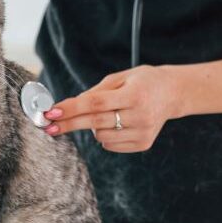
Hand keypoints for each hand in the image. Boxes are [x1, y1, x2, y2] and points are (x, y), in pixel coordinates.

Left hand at [43, 65, 180, 152]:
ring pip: (100, 136)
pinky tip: (118, 123)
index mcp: (134, 95)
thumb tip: (68, 107)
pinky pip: (110, 145)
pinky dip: (105, 135)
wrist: (173, 93)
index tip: (52, 112)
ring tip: (109, 113)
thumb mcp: (120, 77)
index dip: (71, 108)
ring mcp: (143, 133)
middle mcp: (140, 116)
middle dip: (69, 124)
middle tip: (48, 126)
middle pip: (94, 122)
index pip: (96, 104)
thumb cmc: (142, 81)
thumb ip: (95, 92)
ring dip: (93, 126)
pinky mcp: (143, 144)